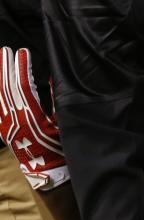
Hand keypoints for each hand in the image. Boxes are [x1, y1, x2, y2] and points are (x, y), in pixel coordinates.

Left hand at [0, 47, 69, 190]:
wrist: (45, 169)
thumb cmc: (58, 147)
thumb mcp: (62, 123)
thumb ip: (55, 101)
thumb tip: (50, 79)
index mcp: (31, 115)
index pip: (23, 85)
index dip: (22, 68)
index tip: (23, 53)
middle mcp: (14, 118)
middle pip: (7, 87)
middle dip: (6, 67)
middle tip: (5, 50)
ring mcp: (5, 123)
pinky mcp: (2, 128)